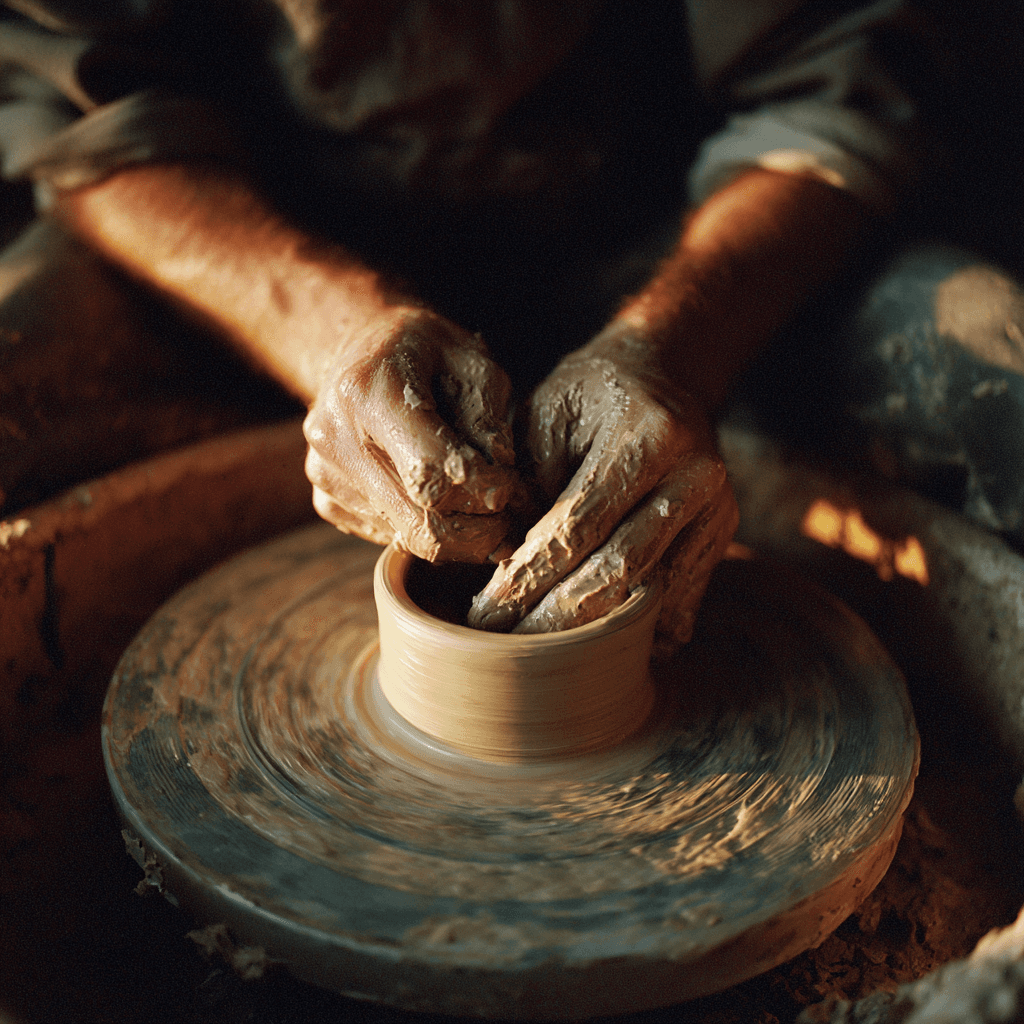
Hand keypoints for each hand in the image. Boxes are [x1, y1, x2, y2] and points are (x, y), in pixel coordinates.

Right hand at [304, 307, 520, 561]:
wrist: (359, 349)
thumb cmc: (424, 351)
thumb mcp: (470, 359)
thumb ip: (488, 415)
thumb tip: (500, 469)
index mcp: (369, 392)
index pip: (431, 471)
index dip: (482, 491)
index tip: (509, 485)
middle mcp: (336, 438)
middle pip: (418, 521)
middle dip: (476, 531)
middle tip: (506, 518)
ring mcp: (325, 473)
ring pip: (407, 535)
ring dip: (456, 531)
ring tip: (476, 499)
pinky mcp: (325, 499)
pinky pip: (388, 535)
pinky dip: (424, 526)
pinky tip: (437, 495)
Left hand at [468, 326, 737, 642]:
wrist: (662, 375)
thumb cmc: (587, 397)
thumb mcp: (545, 416)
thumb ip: (529, 483)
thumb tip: (507, 564)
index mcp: (647, 435)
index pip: (580, 524)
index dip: (531, 573)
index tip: (488, 609)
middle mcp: (694, 475)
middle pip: (621, 567)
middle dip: (558, 616)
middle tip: (508, 646)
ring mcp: (717, 508)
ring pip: (654, 591)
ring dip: (597, 631)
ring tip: (546, 658)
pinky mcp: (721, 533)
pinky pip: (683, 595)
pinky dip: (645, 627)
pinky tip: (605, 650)